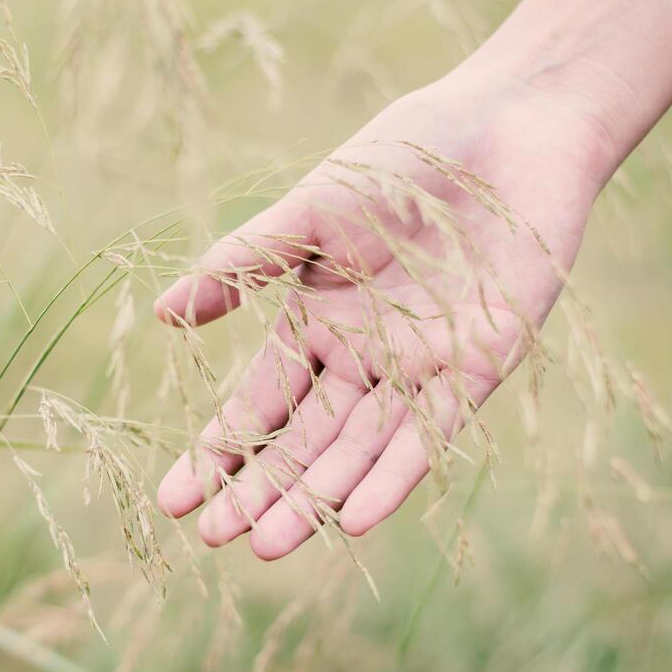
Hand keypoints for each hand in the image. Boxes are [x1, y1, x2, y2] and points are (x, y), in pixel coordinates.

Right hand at [153, 68, 616, 558]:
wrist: (508, 126)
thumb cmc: (405, 157)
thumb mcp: (311, 211)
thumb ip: (244, 264)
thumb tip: (163, 314)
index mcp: (319, 324)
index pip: (260, 404)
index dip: (219, 452)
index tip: (173, 500)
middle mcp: (365, 358)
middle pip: (304, 440)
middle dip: (259, 490)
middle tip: (215, 537)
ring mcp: (420, 369)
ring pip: (358, 449)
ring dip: (316, 498)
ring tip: (268, 545)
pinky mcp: (478, 366)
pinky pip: (429, 431)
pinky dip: (392, 475)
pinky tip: (353, 518)